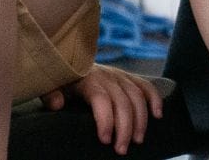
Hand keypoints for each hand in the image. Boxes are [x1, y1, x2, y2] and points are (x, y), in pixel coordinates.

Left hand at [42, 63, 163, 154]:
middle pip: (122, 101)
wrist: (69, 58)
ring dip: (140, 119)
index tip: (104, 140)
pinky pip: (145, 86)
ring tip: (138, 141)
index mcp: (87, 79)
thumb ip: (50, 94)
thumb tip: (57, 104)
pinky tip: (158, 115)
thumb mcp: (50, 84)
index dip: (105, 119)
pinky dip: (155, 99)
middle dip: (125, 128)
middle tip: (121, 150)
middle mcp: (106, 76)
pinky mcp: (127, 77)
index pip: (101, 99)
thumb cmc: (60, 79)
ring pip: (136, 96)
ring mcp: (119, 75)